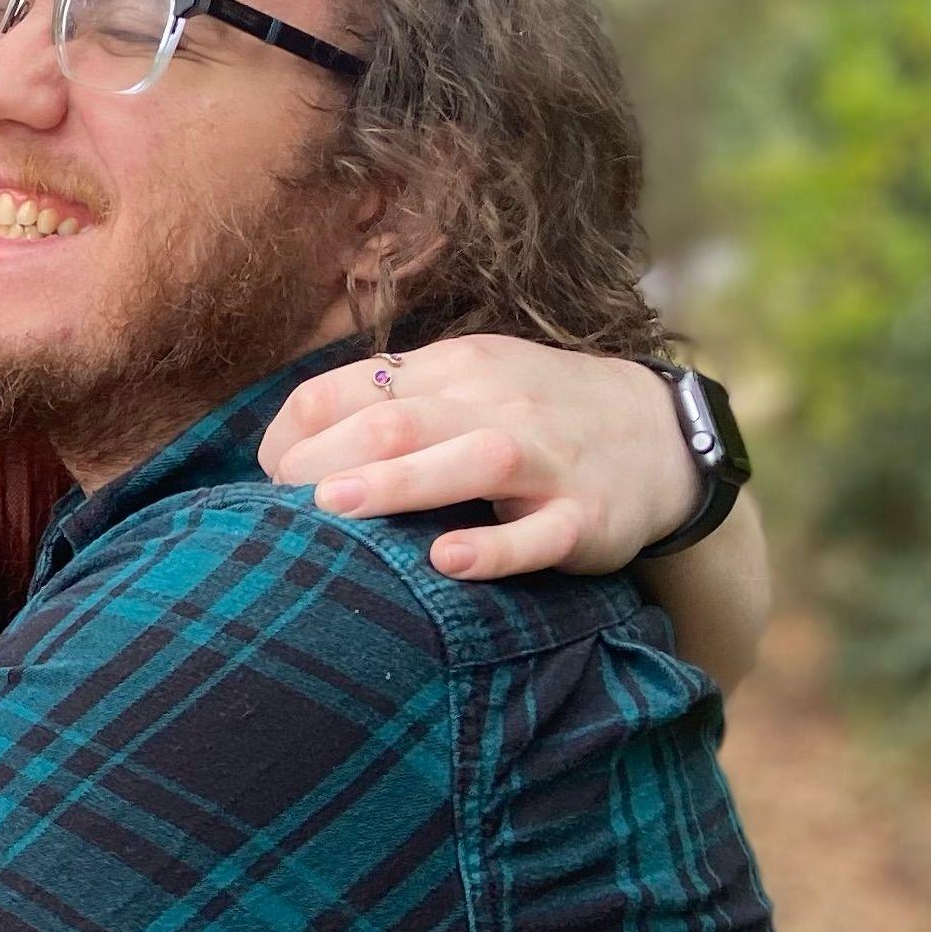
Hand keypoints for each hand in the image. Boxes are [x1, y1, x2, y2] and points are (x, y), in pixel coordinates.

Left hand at [257, 336, 698, 583]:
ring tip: (335, 508)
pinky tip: (448, 561)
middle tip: (282, 498)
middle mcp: (495, 406)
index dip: (298, 429)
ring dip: (398, 484)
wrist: (662, 436)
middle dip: (331, 455)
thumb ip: (390, 401)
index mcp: (454, 370)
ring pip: (470, 462)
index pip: (357, 388)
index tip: (268, 474)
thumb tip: (289, 444)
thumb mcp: (468, 382)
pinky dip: (494, 547)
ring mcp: (545, 461)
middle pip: (400, 418)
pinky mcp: (585, 518)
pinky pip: (538, 535)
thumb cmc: (536, 415)